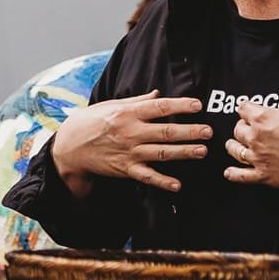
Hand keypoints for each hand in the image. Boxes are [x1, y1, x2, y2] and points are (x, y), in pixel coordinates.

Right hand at [52, 90, 209, 193]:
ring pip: (162, 153)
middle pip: (166, 131)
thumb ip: (137, 101)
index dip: (180, 106)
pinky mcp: (125, 169)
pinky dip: (162, 181)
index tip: (198, 105)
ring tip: (202, 151)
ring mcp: (129, 152)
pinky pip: (147, 177)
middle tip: (209, 131)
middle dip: (190, 131)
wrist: (69, 146)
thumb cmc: (91, 121)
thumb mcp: (111, 105)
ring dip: (183, 152)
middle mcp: (130, 132)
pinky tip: (178, 185)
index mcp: (128, 113)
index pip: (159, 107)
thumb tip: (158, 95)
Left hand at [224, 83, 278, 190]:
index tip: (247, 108)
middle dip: (242, 127)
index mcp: (264, 119)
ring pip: (235, 150)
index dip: (246, 107)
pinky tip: (229, 172)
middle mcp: (257, 138)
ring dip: (233, 147)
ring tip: (233, 145)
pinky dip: (234, 174)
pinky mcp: (264, 175)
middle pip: (238, 129)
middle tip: (246, 127)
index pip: (244, 108)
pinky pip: (241, 176)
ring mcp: (258, 157)